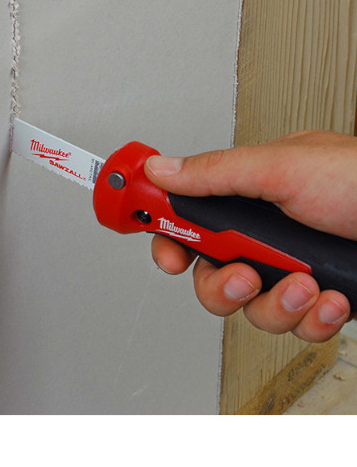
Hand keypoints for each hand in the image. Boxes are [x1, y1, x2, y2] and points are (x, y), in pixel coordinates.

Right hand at [145, 130, 355, 342]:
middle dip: (222, 285)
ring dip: (277, 304)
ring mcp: (290, 267)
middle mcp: (265, 233)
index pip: (189, 215)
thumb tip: (160, 170)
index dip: (168, 235)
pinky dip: (313, 318)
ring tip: (306, 284)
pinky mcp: (317, 298)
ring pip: (250, 308)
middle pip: (209, 273)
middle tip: (244, 274)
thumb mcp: (283, 168)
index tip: (162, 248)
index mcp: (249, 194)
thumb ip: (215, 173)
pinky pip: (293, 325)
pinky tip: (332, 297)